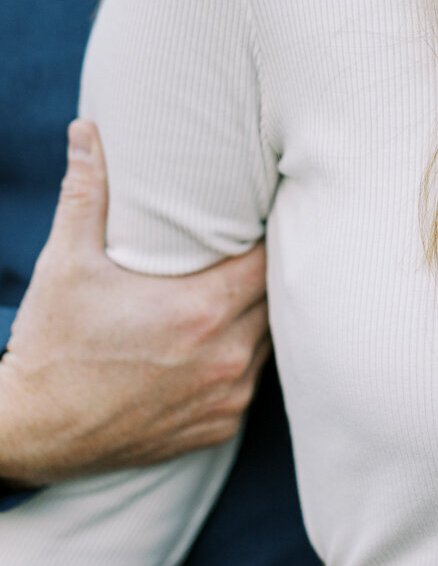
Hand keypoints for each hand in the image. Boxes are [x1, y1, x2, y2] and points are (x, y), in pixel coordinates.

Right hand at [0, 122, 270, 485]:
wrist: (32, 434)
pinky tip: (222, 339)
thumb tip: (86, 131)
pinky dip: (241, 359)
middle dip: (267, 272)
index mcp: (201, 310)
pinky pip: (251, 382)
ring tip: (239, 289)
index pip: (270, 260)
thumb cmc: (51, 345)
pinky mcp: (217, 426)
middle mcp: (225, 357)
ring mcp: (225, 397)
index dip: (272, 235)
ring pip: (269, 341)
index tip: (263, 215)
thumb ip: (86, 192)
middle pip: (276, 299)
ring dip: (257, 316)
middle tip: (253, 247)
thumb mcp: (66, 263)